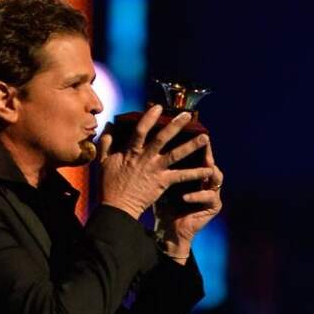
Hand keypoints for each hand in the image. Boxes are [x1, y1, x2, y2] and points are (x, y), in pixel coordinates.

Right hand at [97, 105, 214, 219]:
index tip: (158, 107)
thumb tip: (108, 127)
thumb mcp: (104, 162)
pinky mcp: (163, 182)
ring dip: (191, 146)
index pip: (141, 130)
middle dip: (176, 125)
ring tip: (205, 138)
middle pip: (163, 138)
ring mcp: (156, 170)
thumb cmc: (109, 185)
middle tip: (188, 115)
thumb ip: (106, 143)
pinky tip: (209, 170)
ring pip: (176, 155)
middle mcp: (146, 158)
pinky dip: (196, 173)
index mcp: (131, 151)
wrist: (118, 207)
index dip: (149, 117)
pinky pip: (182, 176)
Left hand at [154, 138, 223, 257]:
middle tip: (204, 142)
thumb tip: (148, 147)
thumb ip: (160, 166)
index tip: (190, 132)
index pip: (198, 156)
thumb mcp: (161, 183)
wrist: (168, 231)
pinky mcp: (214, 206)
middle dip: (208, 152)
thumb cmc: (163, 206)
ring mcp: (212, 193)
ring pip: (216, 177)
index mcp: (195, 174)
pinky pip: (209, 197)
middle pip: (211, 162)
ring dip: (207, 172)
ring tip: (204, 167)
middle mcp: (206, 182)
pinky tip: (185, 196)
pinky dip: (196, 196)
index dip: (196, 144)